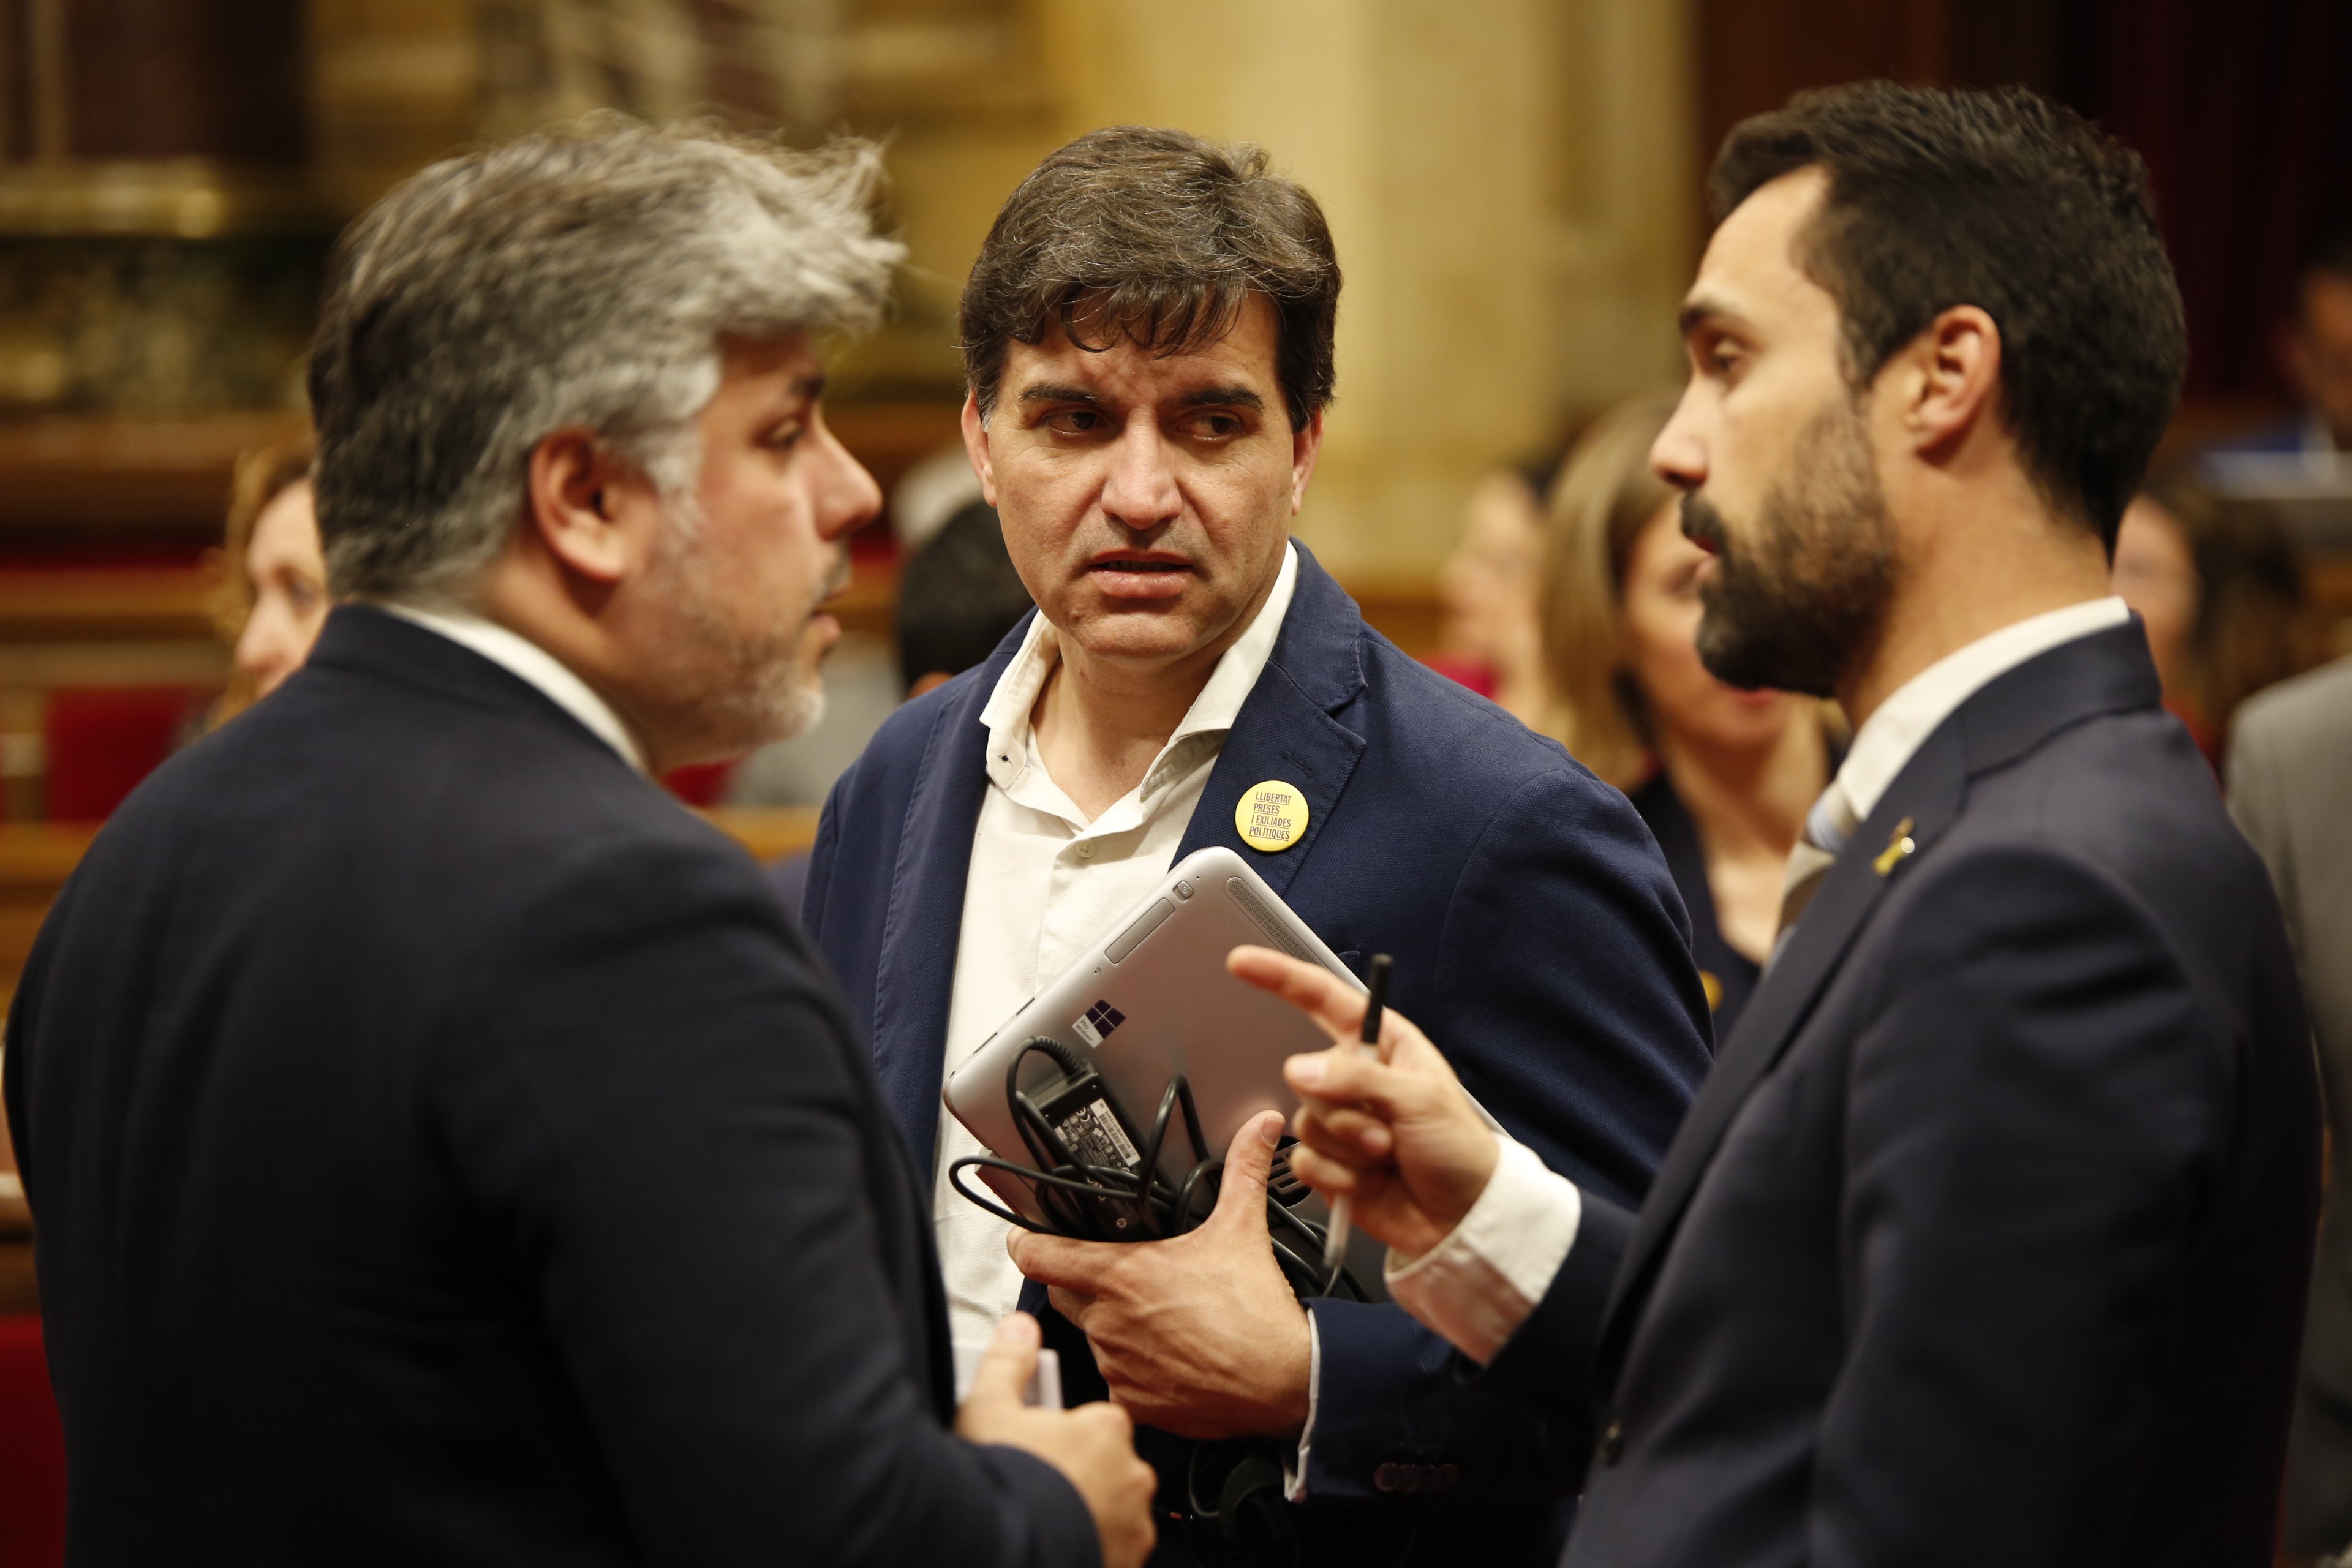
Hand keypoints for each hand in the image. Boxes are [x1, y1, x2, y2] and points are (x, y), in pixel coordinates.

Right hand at [957, 1312, 1156, 1567]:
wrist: (1009, 1553)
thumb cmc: (1004, 1481)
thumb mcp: (989, 1408)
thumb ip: (1008, 1363)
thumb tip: (1019, 1329)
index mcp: (1106, 1430)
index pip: (1093, 1422)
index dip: (1058, 1433)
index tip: (1033, 1444)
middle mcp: (1132, 1475)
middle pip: (1103, 1466)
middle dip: (1073, 1474)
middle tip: (1032, 1482)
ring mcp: (1133, 1524)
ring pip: (1111, 1510)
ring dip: (1084, 1512)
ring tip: (1040, 1514)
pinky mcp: (1128, 1562)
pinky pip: (1114, 1548)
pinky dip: (1092, 1545)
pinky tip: (1056, 1543)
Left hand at [1008, 1111, 1311, 1439]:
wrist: (1287, 1380)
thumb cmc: (1258, 1313)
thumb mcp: (1243, 1228)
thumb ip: (1243, 1169)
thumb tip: (1260, 1127)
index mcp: (1121, 1276)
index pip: (1038, 1257)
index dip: (1025, 1243)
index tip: (1026, 1237)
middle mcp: (1109, 1323)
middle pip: (1062, 1295)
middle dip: (1078, 1283)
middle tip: (1114, 1275)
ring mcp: (1118, 1367)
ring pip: (1092, 1339)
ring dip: (1112, 1327)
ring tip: (1157, 1318)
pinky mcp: (1134, 1403)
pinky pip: (1115, 1382)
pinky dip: (1133, 1370)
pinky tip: (1168, 1356)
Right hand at [1227, 946, 1499, 1261]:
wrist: (1462, 1218)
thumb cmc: (1459, 1150)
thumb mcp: (1421, 1099)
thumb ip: (1358, 1079)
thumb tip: (1300, 1069)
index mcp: (1382, 1045)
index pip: (1323, 1000)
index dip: (1280, 978)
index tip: (1242, 963)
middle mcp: (1356, 1079)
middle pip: (1308, 1078)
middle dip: (1347, 1114)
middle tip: (1388, 1134)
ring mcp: (1341, 1122)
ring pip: (1304, 1124)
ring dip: (1350, 1150)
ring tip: (1387, 1158)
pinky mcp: (1330, 1162)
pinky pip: (1304, 1162)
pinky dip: (1341, 1178)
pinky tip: (1372, 1181)